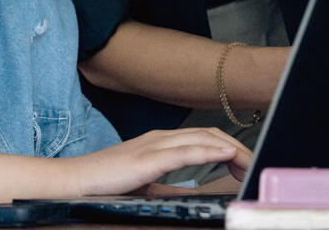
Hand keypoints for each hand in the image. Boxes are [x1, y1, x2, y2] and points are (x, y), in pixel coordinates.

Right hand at [67, 128, 251, 195]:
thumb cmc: (105, 182)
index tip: (246, 162)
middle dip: (237, 146)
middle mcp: (162, 138)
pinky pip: (185, 152)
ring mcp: (154, 145)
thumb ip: (171, 186)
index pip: (205, 138)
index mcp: (162, 142)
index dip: (229, 146)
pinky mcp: (147, 159)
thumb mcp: (147, 184)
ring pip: (202, 139)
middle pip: (210, 134)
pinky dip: (209, 152)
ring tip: (249, 160)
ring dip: (230, 149)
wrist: (73, 181)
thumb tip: (194, 194)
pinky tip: (226, 155)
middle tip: (255, 162)